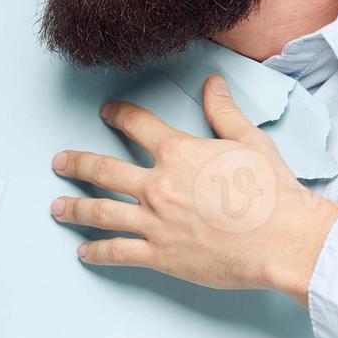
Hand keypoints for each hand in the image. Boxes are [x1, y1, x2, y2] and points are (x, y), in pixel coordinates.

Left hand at [51, 73, 337, 306]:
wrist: (280, 238)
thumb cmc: (270, 192)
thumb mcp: (249, 141)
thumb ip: (224, 111)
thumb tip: (212, 83)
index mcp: (179, 153)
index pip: (137, 125)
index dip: (119, 115)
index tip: (106, 112)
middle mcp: (158, 185)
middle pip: (104, 170)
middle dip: (77, 163)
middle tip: (59, 162)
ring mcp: (154, 222)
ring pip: (101, 212)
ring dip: (74, 208)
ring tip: (57, 207)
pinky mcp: (159, 255)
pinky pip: (118, 252)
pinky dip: (97, 252)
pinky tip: (84, 252)